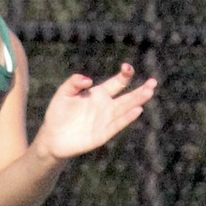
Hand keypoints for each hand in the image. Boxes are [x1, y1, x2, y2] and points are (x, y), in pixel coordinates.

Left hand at [36, 64, 156, 161]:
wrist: (52, 137)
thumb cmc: (58, 113)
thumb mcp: (63, 93)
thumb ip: (73, 83)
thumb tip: (88, 80)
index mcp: (99, 94)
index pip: (117, 83)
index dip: (125, 75)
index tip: (127, 68)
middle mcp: (106, 106)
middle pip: (127, 97)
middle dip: (140, 90)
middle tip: (153, 83)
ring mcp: (106, 120)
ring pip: (126, 109)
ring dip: (137, 101)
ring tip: (149, 92)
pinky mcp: (103, 134)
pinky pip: (117, 125)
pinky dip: (127, 118)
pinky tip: (137, 110)